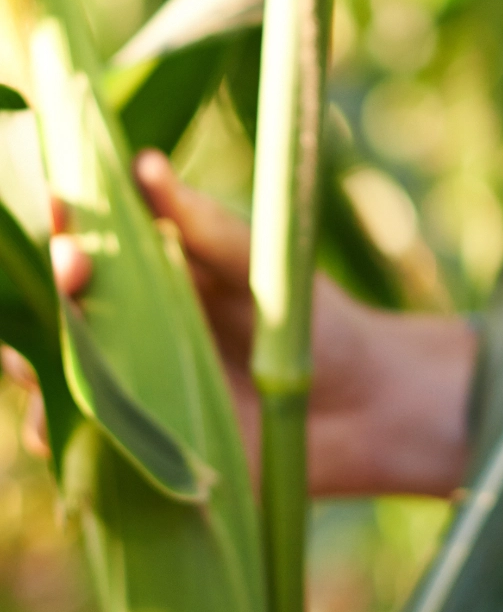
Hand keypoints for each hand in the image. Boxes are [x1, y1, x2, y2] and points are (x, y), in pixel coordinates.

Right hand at [4, 150, 476, 497]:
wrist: (358, 409)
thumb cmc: (311, 323)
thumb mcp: (264, 266)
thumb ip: (206, 226)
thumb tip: (145, 165)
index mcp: (154, 273)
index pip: (92, 239)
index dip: (70, 222)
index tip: (67, 203)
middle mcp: (127, 328)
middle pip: (60, 305)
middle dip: (54, 285)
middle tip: (74, 264)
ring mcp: (126, 388)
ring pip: (51, 371)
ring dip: (34, 362)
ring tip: (41, 350)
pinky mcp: (133, 446)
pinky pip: (73, 440)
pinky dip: (51, 430)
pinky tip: (51, 421)